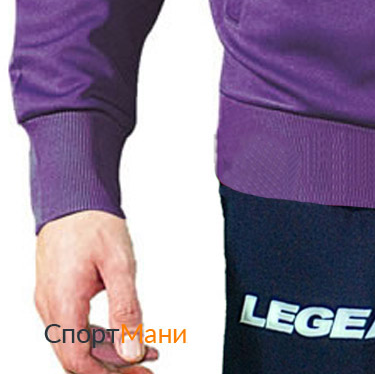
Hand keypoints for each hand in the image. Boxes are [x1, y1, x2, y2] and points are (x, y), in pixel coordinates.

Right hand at [35, 210, 159, 371]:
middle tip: (147, 365)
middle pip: (76, 356)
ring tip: (145, 349)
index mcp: (63, 303)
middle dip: (111, 366)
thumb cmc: (94, 222)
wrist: (73, 194)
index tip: (140, 370)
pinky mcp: (56, 291)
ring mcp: (51, 299)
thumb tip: (132, 350)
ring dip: (108, 350)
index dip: (108, 373)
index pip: (78, 360)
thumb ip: (126, 309)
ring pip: (75, 341)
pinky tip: (124, 330)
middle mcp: (51, 306)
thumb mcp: (120, 264)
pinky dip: (98, 333)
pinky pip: (73, 324)